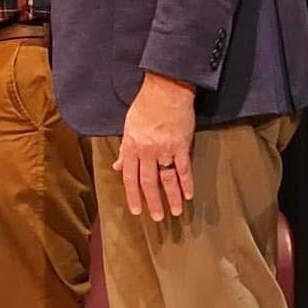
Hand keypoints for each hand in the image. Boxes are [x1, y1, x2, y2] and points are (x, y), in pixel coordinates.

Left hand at [117, 72, 196, 220]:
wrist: (166, 88)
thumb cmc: (145, 105)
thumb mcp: (129, 126)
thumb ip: (125, 149)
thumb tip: (118, 166)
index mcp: (132, 146)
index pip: (130, 177)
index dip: (133, 195)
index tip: (136, 210)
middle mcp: (147, 151)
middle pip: (148, 182)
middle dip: (152, 202)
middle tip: (157, 218)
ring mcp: (165, 149)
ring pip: (167, 179)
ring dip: (171, 198)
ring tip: (175, 212)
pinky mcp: (181, 145)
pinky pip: (183, 168)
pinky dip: (186, 183)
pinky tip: (188, 195)